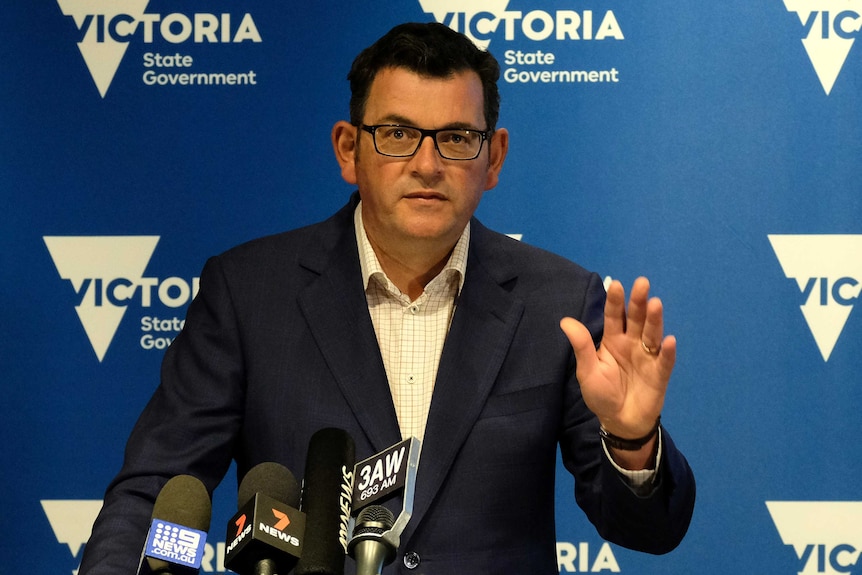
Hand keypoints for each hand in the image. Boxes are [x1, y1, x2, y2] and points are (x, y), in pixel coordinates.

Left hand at [560, 277, 675, 440]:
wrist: (619, 421)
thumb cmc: (602, 394)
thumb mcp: (587, 371)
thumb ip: (581, 346)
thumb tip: (565, 320)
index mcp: (613, 340)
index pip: (614, 317)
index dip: (615, 302)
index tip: (616, 284)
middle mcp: (632, 343)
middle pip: (636, 319)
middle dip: (639, 301)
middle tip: (642, 283)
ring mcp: (648, 357)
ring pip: (652, 334)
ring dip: (655, 320)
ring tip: (655, 304)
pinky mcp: (660, 374)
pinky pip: (664, 361)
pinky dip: (667, 352)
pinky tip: (669, 341)